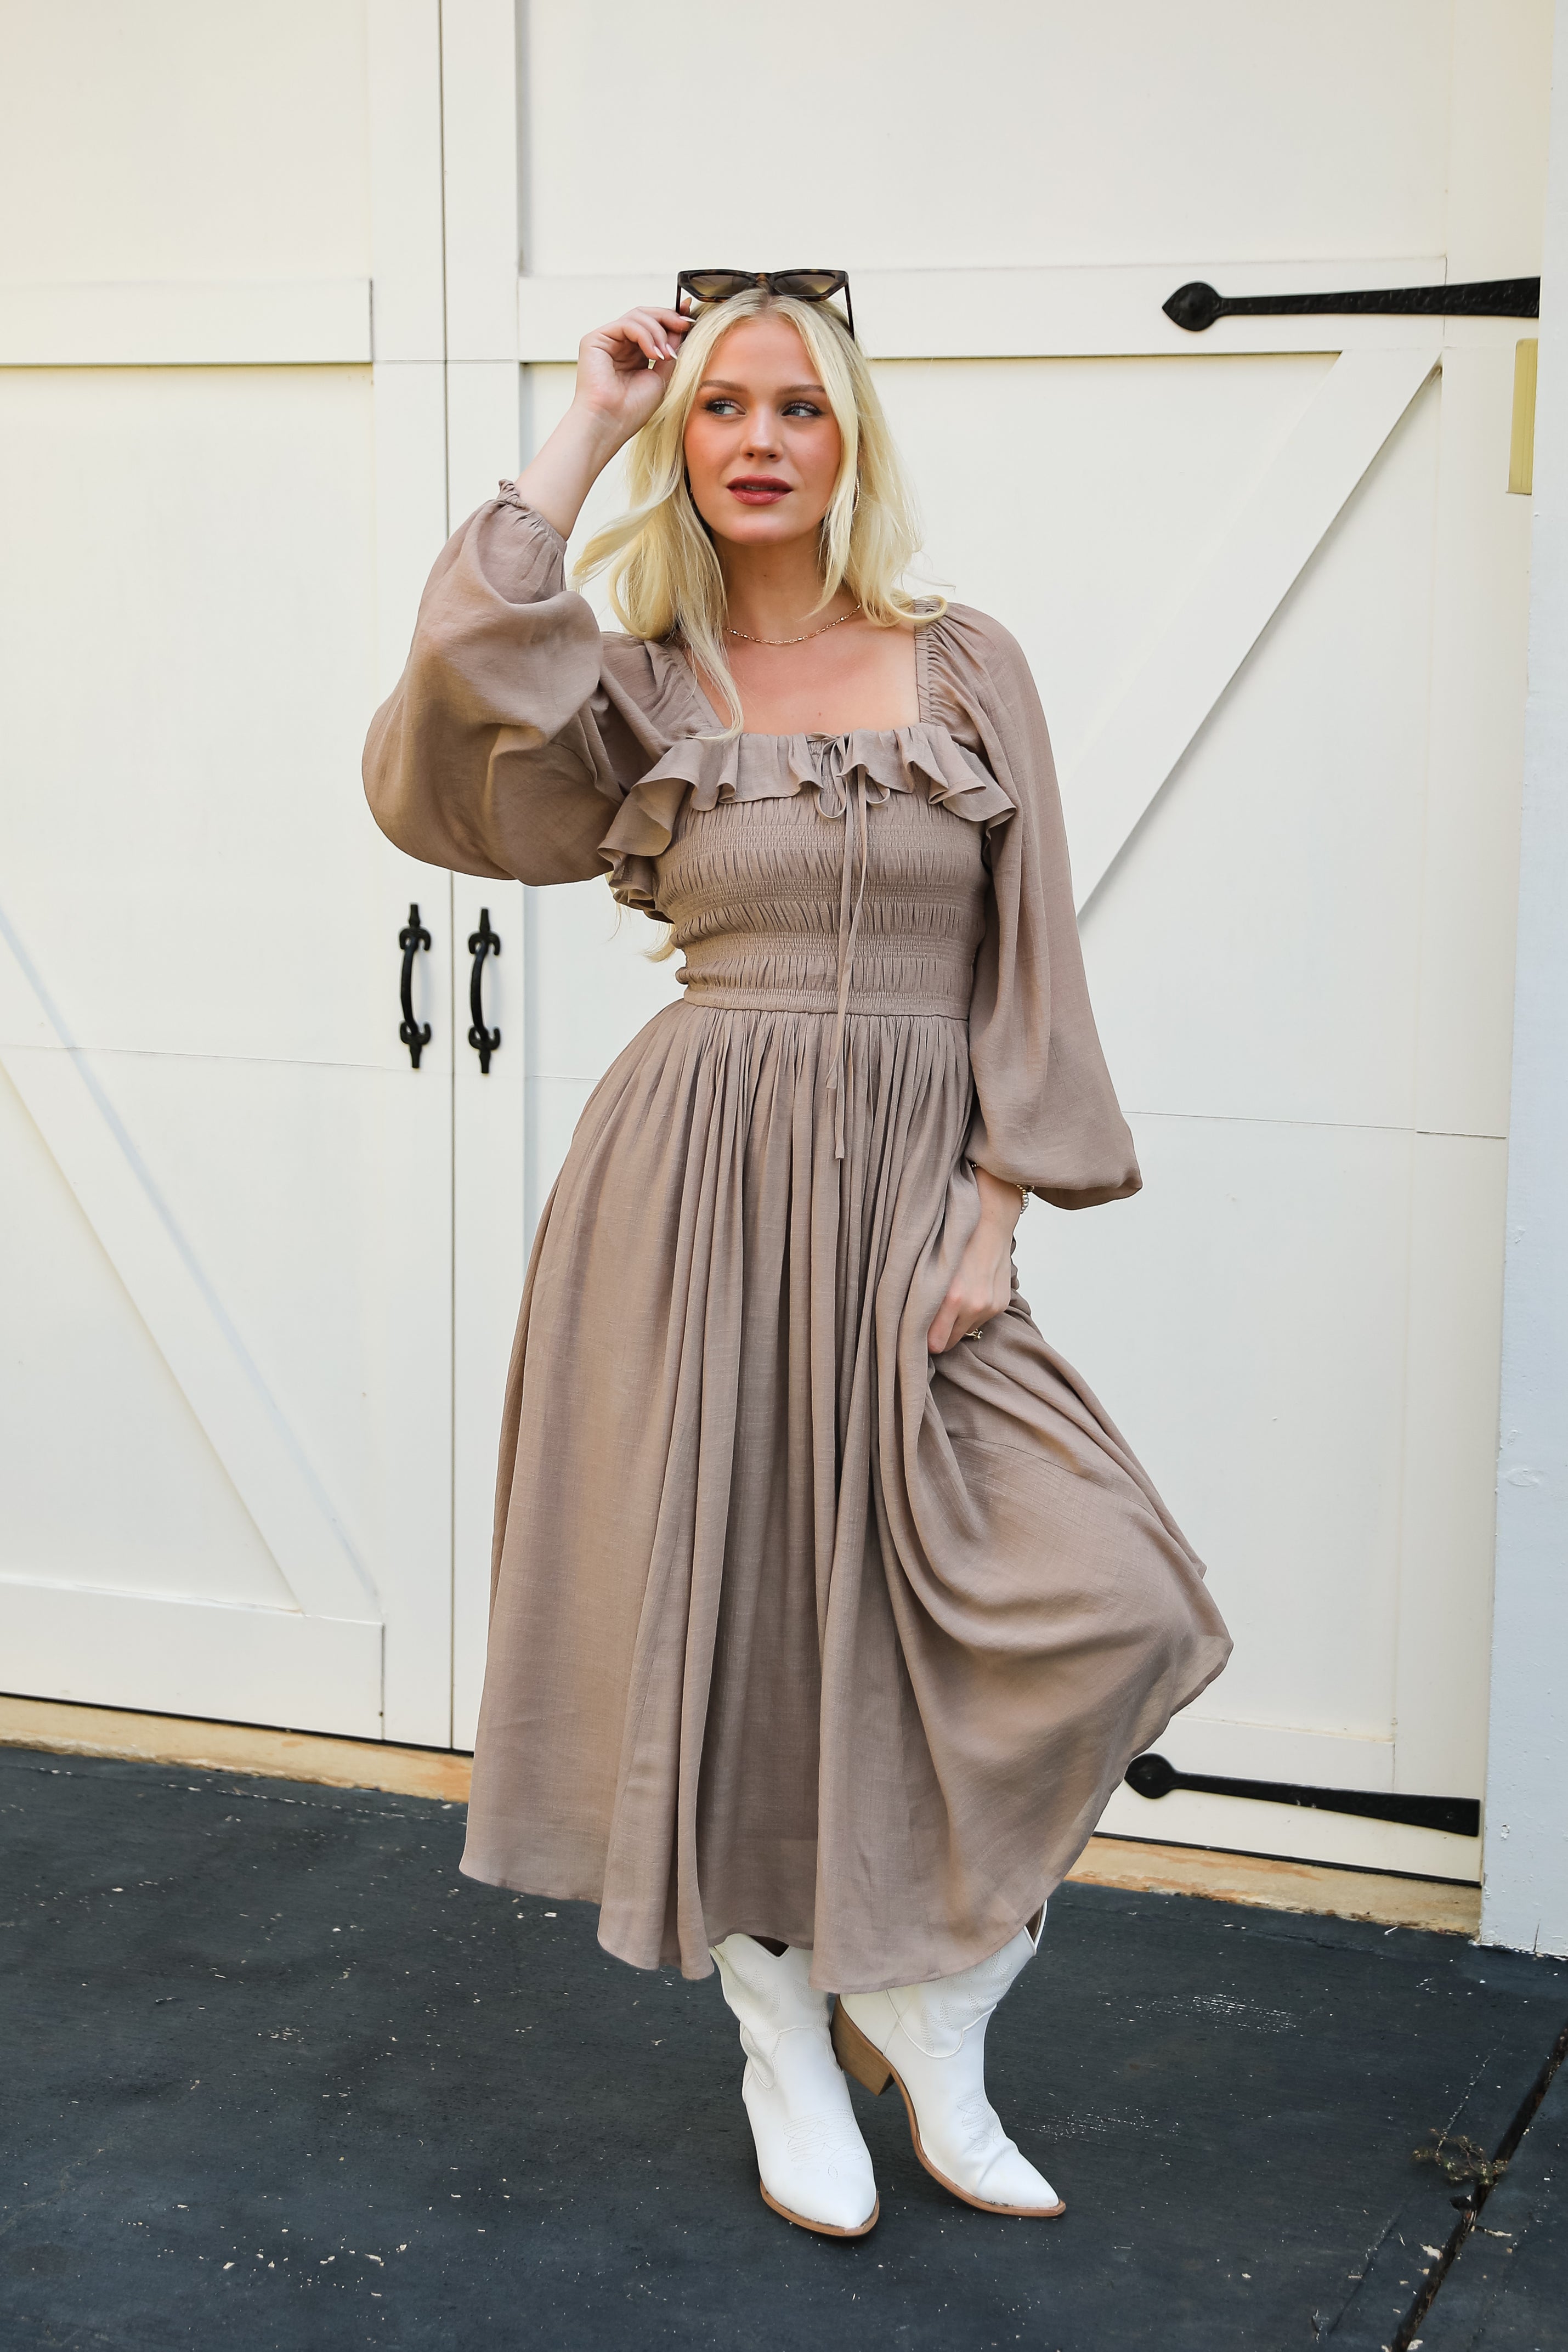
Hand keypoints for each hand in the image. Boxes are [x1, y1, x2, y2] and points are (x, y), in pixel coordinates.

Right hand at [509, 307, 694, 539]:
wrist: (610, 425)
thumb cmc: (632, 410)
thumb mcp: (662, 377)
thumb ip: (671, 351)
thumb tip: (682, 327)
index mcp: (634, 353)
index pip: (653, 325)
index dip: (672, 318)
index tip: (690, 318)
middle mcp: (619, 344)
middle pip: (646, 315)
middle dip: (668, 318)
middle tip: (685, 326)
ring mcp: (607, 341)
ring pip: (637, 316)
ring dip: (658, 331)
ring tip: (666, 354)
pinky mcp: (595, 340)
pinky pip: (626, 324)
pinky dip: (645, 335)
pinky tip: (653, 354)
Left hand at [926, 1168, 1023, 1354]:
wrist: (990, 1220)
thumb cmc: (952, 1239)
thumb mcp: (927, 1267)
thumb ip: (919, 1299)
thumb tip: (906, 1327)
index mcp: (952, 1298)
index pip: (934, 1344)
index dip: (921, 1340)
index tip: (913, 1333)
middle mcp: (973, 1306)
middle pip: (948, 1343)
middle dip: (937, 1334)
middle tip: (928, 1317)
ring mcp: (989, 1306)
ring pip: (964, 1333)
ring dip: (955, 1323)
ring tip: (950, 1299)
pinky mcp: (1001, 1304)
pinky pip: (980, 1322)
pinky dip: (971, 1313)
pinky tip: (967, 1292)